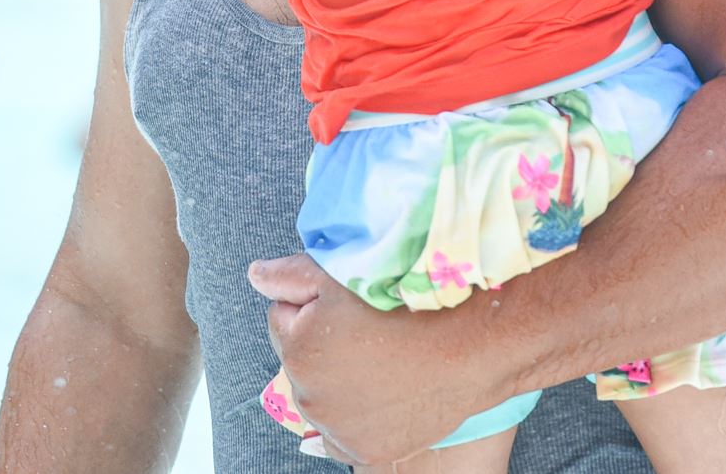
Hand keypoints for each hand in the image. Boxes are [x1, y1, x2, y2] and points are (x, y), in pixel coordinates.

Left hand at [248, 253, 492, 464]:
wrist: (469, 344)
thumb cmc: (406, 302)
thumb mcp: (340, 273)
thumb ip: (289, 275)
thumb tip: (256, 277)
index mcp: (296, 349)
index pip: (284, 319)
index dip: (312, 305)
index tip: (347, 303)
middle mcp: (309, 397)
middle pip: (302, 361)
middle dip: (323, 345)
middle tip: (367, 331)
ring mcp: (338, 431)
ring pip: (324, 397)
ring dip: (339, 382)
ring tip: (380, 359)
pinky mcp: (366, 451)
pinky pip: (343, 437)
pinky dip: (354, 418)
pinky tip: (374, 400)